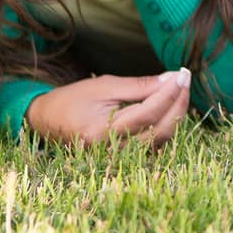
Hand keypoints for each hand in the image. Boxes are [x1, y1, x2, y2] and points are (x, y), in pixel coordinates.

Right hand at [24, 69, 191, 146]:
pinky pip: (154, 143)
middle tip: (185, 78)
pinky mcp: (125, 158)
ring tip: (180, 89)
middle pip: (160, 129)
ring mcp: (119, 159)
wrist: (47, 122)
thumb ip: (139, 85)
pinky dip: (166, 124)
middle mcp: (112, 151)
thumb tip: (171, 79)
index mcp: (101, 133)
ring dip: (176, 113)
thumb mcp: (104, 86)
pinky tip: (171, 105)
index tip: (182, 74)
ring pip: (161, 139)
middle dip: (178, 102)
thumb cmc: (73, 100)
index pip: (148, 112)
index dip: (169, 92)